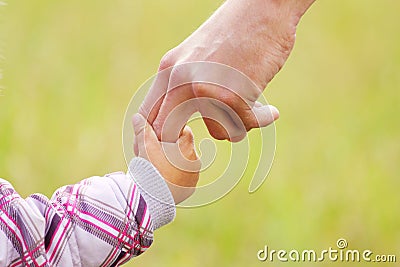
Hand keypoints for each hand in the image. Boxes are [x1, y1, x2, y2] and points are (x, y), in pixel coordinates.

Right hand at [132, 113, 199, 203]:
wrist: (150, 198)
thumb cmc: (148, 169)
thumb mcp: (144, 146)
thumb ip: (142, 130)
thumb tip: (136, 116)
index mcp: (188, 147)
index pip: (184, 132)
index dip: (171, 133)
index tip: (161, 138)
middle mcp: (196, 161)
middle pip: (184, 149)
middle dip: (172, 149)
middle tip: (157, 154)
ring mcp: (194, 177)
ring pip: (185, 164)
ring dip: (175, 164)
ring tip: (158, 168)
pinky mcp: (190, 189)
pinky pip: (184, 179)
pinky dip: (176, 178)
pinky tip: (163, 178)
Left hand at [140, 0, 314, 141]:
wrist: (264, 8)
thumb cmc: (235, 34)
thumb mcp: (196, 57)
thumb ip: (182, 88)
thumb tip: (177, 127)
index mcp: (169, 70)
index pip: (147, 118)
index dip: (156, 142)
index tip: (173, 151)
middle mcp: (181, 80)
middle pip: (168, 135)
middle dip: (184, 151)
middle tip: (204, 147)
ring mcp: (206, 88)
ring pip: (218, 133)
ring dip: (235, 125)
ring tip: (248, 107)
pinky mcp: (234, 95)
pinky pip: (244, 127)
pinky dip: (259, 120)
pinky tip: (268, 111)